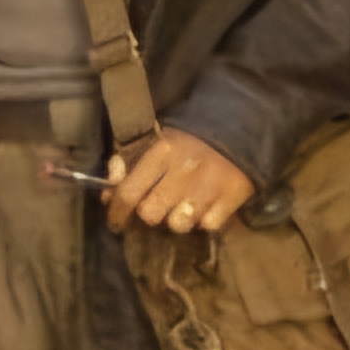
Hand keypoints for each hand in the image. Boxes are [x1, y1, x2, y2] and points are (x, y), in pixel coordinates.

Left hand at [104, 126, 254, 234]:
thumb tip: (106, 191)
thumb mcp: (159, 139)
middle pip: (150, 214)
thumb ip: (130, 162)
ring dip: (177, 220)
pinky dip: (205, 220)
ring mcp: (208, 187)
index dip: (117, 212)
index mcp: (162, 151)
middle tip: (156, 207)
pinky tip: (206, 207)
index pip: (128, 192)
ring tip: (183, 207)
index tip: (116, 221)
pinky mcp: (232, 197)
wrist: (243, 123)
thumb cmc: (193, 136)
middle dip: (150, 214)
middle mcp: (183, 171)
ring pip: (178, 225)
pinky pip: (207, 225)